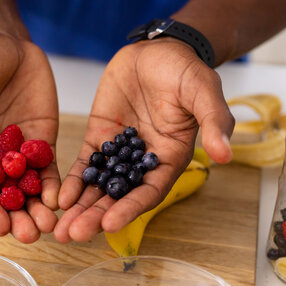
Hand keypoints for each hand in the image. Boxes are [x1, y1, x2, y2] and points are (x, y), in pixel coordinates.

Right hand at [0, 31, 59, 242]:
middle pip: (3, 194)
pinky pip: (48, 169)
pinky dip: (54, 185)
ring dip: (37, 208)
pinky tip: (62, 199)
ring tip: (50, 225)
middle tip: (31, 234)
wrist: (6, 44)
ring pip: (28, 188)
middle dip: (16, 216)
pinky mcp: (42, 142)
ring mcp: (19, 151)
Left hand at [55, 38, 233, 242]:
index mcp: (169, 159)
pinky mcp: (99, 138)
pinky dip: (74, 181)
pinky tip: (60, 197)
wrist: (158, 50)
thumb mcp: (204, 92)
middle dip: (96, 216)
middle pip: (118, 197)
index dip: (130, 209)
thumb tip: (225, 154)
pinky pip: (86, 164)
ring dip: (80, 207)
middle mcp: (143, 163)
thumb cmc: (185, 71)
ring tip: (60, 229)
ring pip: (98, 186)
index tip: (109, 223)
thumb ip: (215, 121)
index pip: (149, 192)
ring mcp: (118, 152)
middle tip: (74, 235)